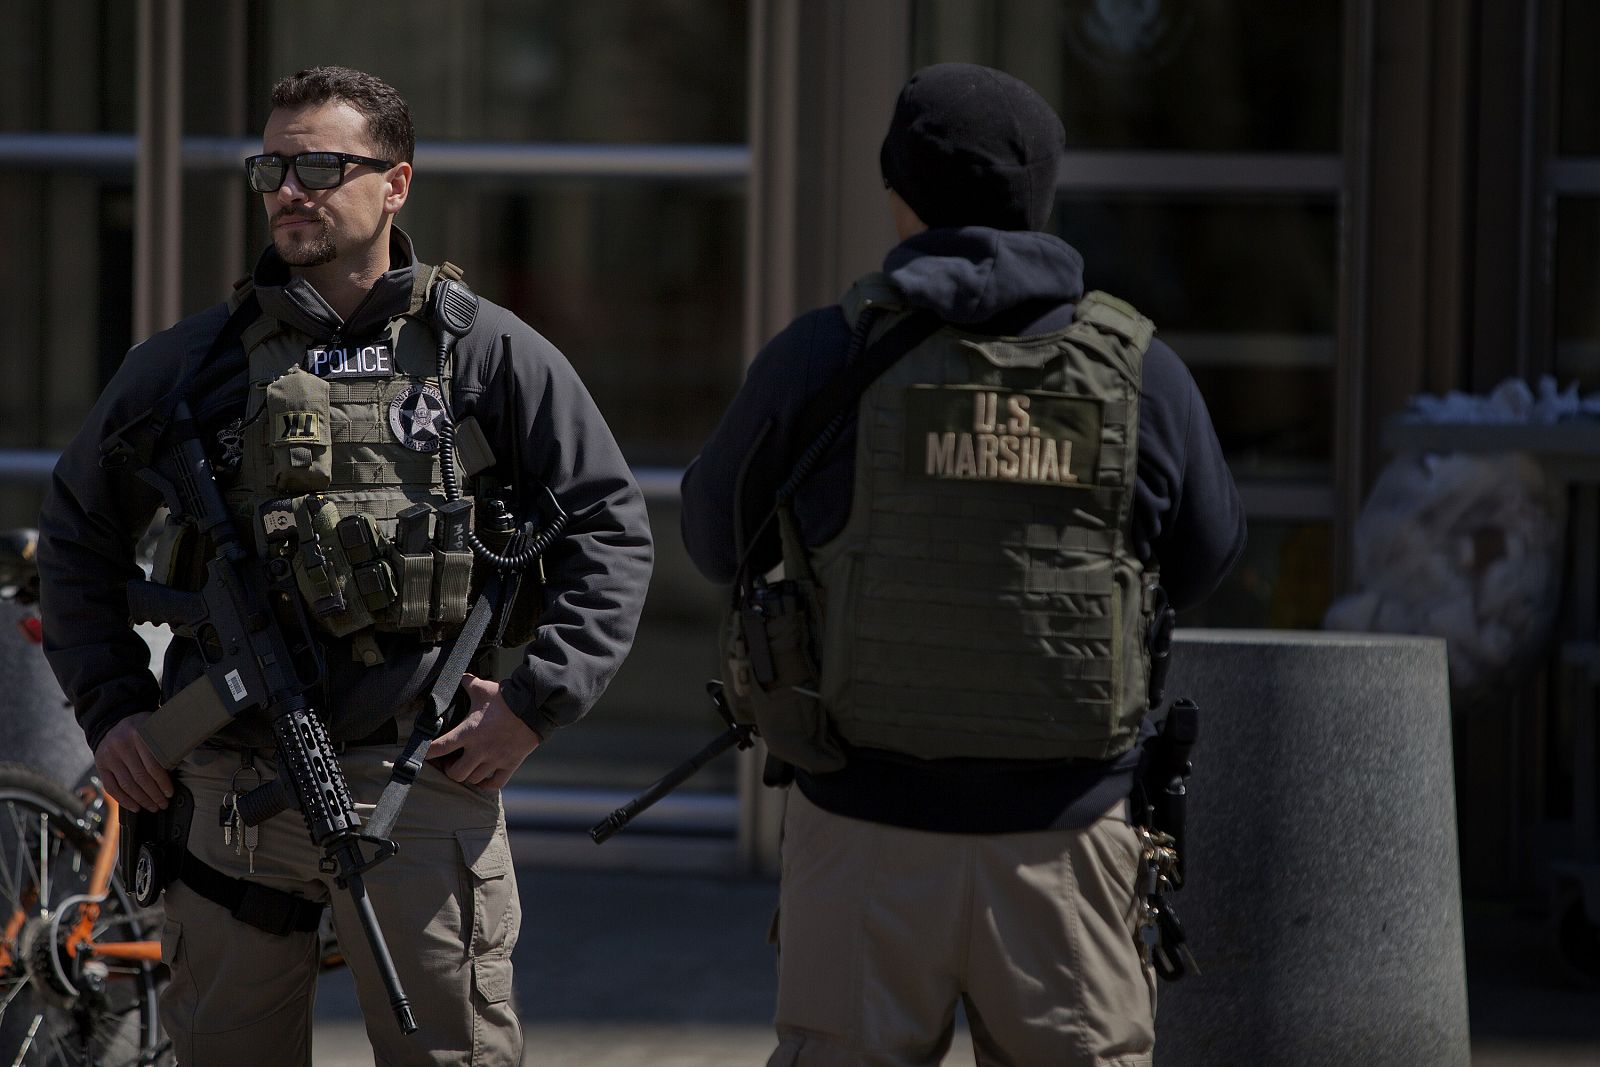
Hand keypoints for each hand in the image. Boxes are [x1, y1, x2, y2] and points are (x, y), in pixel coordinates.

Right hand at [94, 714, 172, 811]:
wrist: (114, 720)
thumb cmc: (143, 728)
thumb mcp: (156, 726)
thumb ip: (167, 741)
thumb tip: (186, 760)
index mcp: (139, 734)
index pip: (153, 765)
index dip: (162, 782)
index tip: (170, 793)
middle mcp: (122, 745)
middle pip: (140, 777)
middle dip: (154, 794)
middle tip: (163, 804)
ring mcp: (109, 756)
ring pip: (126, 785)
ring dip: (141, 800)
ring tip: (153, 807)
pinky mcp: (100, 765)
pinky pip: (111, 787)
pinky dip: (124, 800)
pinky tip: (135, 807)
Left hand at [425, 673, 540, 790]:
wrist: (534, 707)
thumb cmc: (506, 698)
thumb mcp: (483, 688)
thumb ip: (468, 683)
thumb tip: (459, 675)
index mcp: (469, 732)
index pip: (440, 748)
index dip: (427, 753)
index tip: (422, 754)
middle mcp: (480, 750)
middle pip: (456, 773)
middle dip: (450, 769)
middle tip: (450, 762)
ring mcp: (495, 759)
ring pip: (473, 779)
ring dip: (468, 775)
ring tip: (467, 766)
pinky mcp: (510, 764)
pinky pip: (495, 784)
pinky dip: (487, 784)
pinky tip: (483, 778)